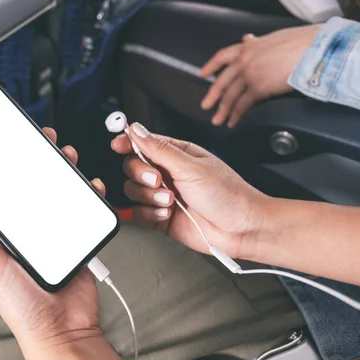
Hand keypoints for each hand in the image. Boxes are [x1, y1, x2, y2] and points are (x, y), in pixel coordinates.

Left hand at [0, 128, 118, 359]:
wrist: (62, 330)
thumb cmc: (22, 305)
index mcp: (6, 233)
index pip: (4, 192)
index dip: (5, 165)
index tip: (8, 143)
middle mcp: (31, 229)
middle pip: (35, 186)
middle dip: (41, 160)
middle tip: (44, 140)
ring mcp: (57, 232)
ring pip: (61, 193)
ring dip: (65, 171)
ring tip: (67, 156)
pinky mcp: (79, 238)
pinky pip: (85, 210)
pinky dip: (90, 194)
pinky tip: (90, 185)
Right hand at [112, 123, 268, 259]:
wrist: (241, 229)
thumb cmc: (229, 195)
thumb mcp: (191, 166)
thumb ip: (159, 149)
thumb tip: (136, 130)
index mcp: (177, 155)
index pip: (143, 143)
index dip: (127, 142)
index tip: (118, 145)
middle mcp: (169, 174)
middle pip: (133, 167)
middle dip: (141, 174)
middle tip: (157, 180)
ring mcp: (164, 196)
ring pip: (134, 191)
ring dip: (148, 197)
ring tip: (170, 201)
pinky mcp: (161, 218)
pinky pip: (139, 213)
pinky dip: (150, 214)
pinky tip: (167, 214)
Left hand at [200, 24, 319, 127]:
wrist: (315, 49)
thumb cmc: (303, 42)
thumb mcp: (275, 38)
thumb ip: (258, 42)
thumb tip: (248, 39)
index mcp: (248, 47)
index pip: (223, 56)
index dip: (211, 66)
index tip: (203, 74)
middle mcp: (245, 59)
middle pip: (222, 80)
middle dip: (213, 95)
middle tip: (205, 106)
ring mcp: (250, 74)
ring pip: (231, 95)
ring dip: (223, 110)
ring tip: (217, 121)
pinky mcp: (258, 87)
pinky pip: (243, 104)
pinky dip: (236, 115)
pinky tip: (233, 122)